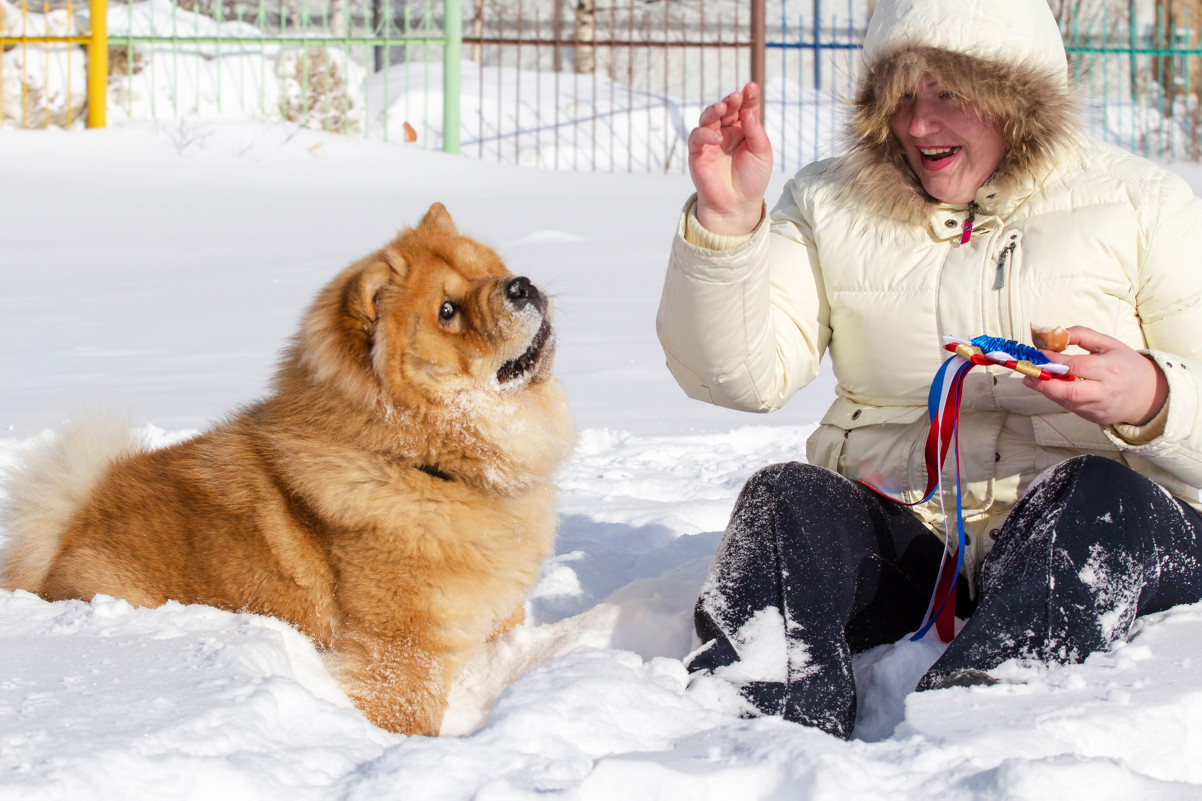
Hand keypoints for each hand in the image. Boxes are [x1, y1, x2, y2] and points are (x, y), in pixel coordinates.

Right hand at [688, 82, 773, 235]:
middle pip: (726, 108)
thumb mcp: (762, 153)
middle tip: (737, 96)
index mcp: (744, 129)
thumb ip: (755, 131)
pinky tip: (716, 138)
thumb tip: (747, 111)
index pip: (745, 108)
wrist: (737, 204)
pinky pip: (697, 137)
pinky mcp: (697, 153)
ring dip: (715, 110)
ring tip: (724, 108)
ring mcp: (711, 141)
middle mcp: (726, 131)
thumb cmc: (752, 179)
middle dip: (731, 100)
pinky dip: (705, 134)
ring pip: (708, 117)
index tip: (752, 88)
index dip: (748, 97)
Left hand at [1022, 326, 1168, 426]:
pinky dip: (1058, 398)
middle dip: (1045, 384)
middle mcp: (1106, 391)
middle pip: (1070, 392)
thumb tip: (1055, 334)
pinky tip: (1049, 387)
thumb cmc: (1125, 364)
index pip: (1077, 366)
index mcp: (1110, 369)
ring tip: (1032, 379)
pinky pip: (1072, 408)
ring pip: (1068, 403)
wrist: (1149, 394)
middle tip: (1027, 374)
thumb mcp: (1108, 344)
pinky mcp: (1095, 418)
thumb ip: (1082, 335)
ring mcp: (1100, 407)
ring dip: (1047, 391)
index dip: (1054, 360)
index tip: (1038, 353)